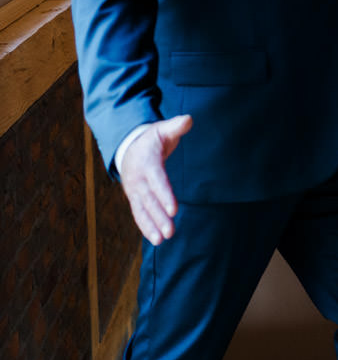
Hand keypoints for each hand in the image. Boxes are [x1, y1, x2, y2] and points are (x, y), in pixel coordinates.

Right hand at [119, 115, 192, 244]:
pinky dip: (145, 226)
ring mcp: (134, 190)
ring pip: (142, 210)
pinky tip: (155, 239)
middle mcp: (138, 179)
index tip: (174, 210)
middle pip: (149, 200)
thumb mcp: (162, 129)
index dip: (165, 195)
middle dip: (159, 217)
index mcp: (147, 163)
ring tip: (161, 240)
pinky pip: (138, 213)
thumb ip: (176, 126)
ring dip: (151, 226)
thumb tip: (189, 120)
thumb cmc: (151, 139)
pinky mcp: (134, 197)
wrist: (128, 147)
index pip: (157, 181)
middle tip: (170, 231)